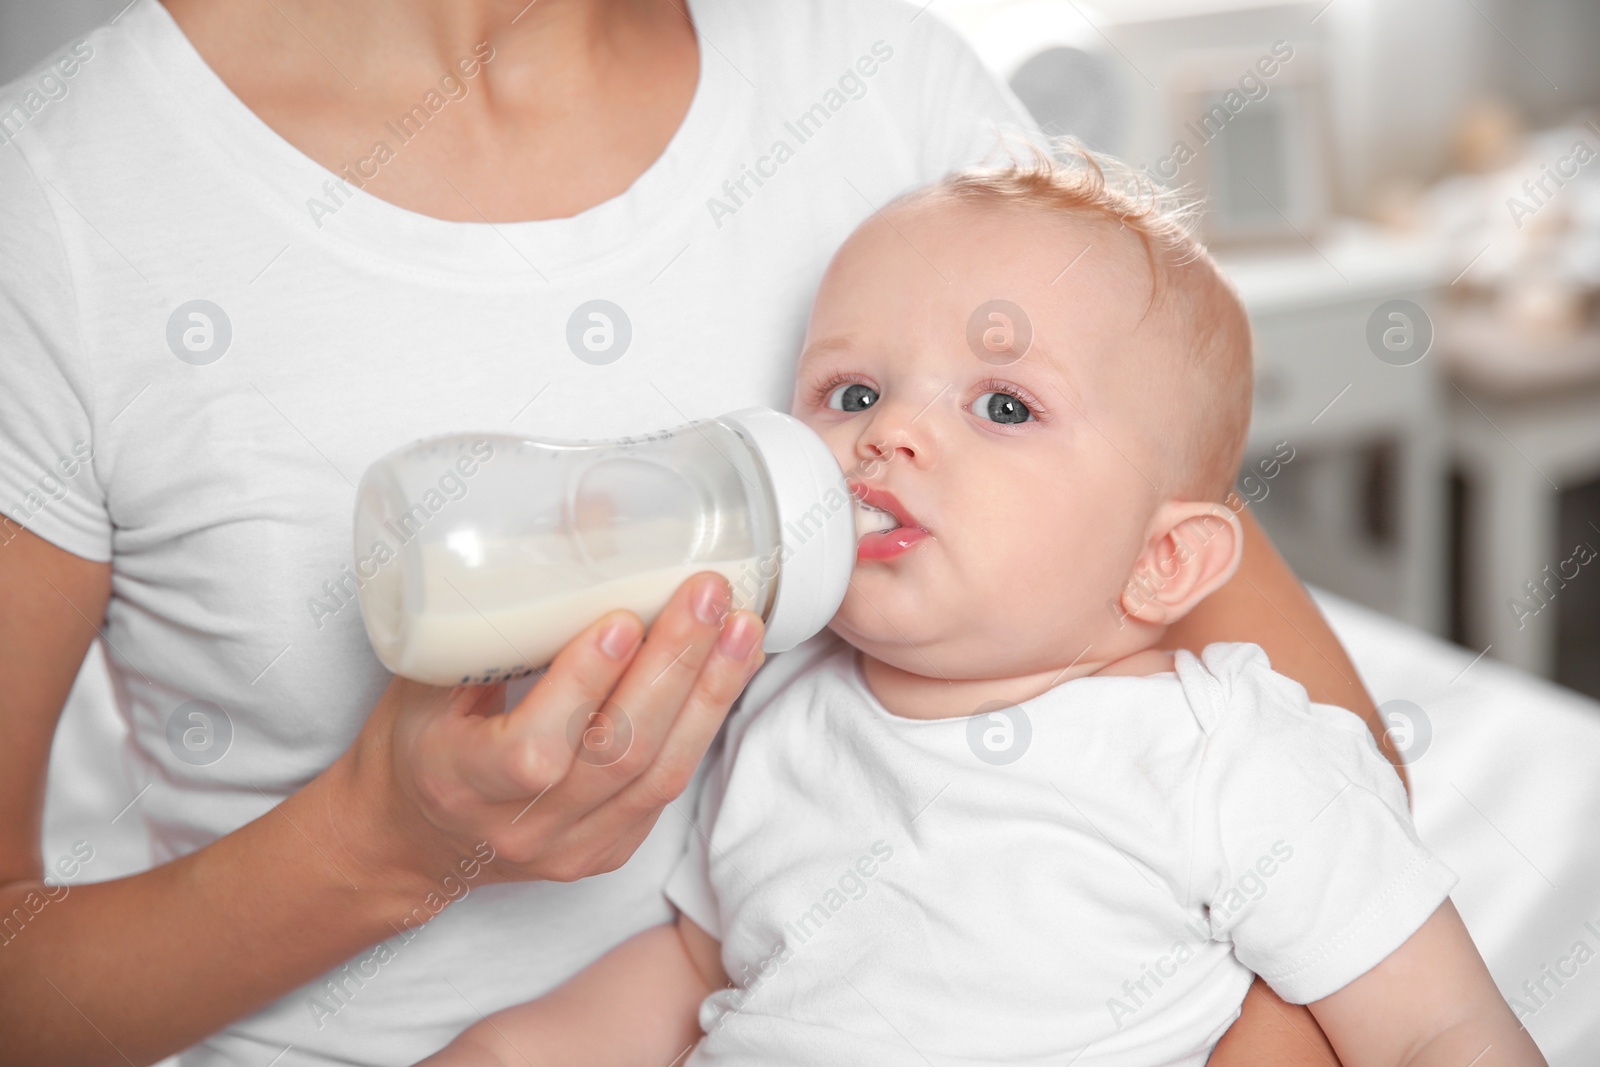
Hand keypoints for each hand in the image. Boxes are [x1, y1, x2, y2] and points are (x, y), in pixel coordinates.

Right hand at [334, 572, 763, 889]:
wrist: (410, 840)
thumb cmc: (416, 742)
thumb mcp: (427, 676)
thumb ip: (495, 614)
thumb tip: (588, 515)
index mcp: (458, 781)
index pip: (533, 750)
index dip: (584, 685)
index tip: (624, 619)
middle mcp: (520, 826)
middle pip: (616, 754)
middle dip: (671, 668)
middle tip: (705, 595)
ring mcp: (571, 846)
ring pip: (658, 774)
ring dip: (708, 692)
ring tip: (740, 626)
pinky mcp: (609, 848)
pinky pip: (668, 786)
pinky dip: (703, 720)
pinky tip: (730, 666)